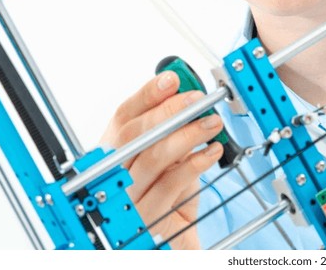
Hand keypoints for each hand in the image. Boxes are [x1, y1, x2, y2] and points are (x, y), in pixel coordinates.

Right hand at [100, 71, 223, 248]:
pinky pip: (172, 184)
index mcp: (113, 155)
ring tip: (212, 124)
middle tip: (199, 100)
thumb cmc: (169, 202)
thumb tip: (191, 101)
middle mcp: (113, 174)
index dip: (147, 95)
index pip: (123, 117)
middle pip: (135, 133)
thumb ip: (174, 137)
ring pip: (154, 156)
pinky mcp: (147, 216)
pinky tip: (211, 152)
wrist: (172, 246)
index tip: (172, 79)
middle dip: (171, 111)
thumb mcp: (170, 164)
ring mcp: (127, 196)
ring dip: (188, 135)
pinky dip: (195, 164)